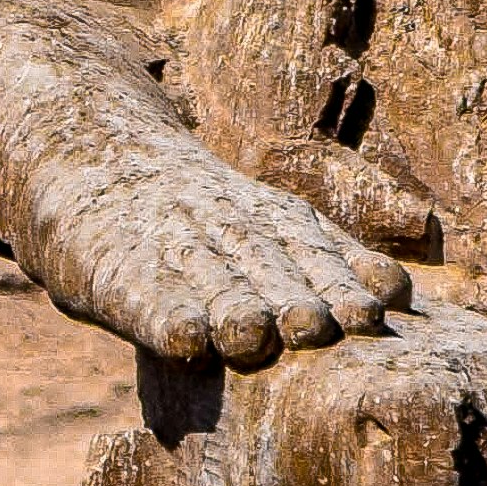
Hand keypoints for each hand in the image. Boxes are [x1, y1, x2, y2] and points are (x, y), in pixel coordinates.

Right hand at [21, 123, 412, 365]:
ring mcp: (168, 244)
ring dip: (231, 308)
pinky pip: (143, 294)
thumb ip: (318, 255)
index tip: (380, 307)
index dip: (347, 278)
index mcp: (268, 217)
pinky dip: (161, 317)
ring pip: (207, 278)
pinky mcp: (114, 268)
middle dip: (298, 296)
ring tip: (249, 338)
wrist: (87, 144)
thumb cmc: (192, 207)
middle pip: (267, 265)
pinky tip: (182, 341)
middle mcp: (225, 226)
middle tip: (321, 329)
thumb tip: (399, 294)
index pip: (316, 247)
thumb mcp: (257, 214)